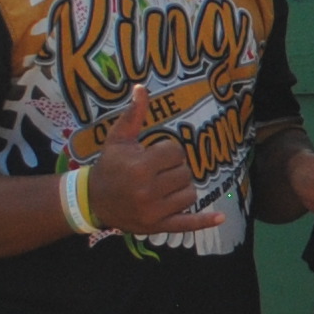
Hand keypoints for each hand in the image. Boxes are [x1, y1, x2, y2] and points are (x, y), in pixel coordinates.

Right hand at [80, 102, 213, 233]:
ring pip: (190, 193)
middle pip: (185, 173)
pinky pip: (187, 224)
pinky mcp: (159, 226)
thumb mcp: (118, 139)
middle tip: (156, 172)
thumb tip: (141, 87)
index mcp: (140, 166)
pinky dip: (204, 221)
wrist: (94, 200)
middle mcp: (148, 190)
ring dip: (181, 188)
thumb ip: (133, 114)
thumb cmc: (110, 166)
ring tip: (162, 186)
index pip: (176, 152)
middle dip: (174, 170)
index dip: (167, 152)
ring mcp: (154, 211)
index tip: (153, 156)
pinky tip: (219, 217)